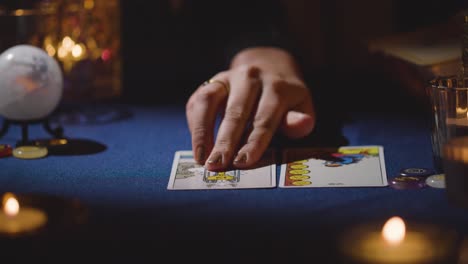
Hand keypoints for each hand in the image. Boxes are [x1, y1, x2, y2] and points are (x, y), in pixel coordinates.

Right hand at [186, 47, 315, 170]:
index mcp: (277, 86)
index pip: (265, 118)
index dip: (254, 141)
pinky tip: (197, 146)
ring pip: (209, 101)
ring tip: (201, 157)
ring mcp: (228, 77)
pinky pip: (197, 101)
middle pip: (236, 112)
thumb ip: (298, 119)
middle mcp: (250, 77)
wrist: (268, 66)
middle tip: (217, 165)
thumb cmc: (285, 97)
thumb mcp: (300, 106)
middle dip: (225, 141)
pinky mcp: (211, 82)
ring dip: (202, 131)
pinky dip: (195, 124)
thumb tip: (303, 125)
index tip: (243, 162)